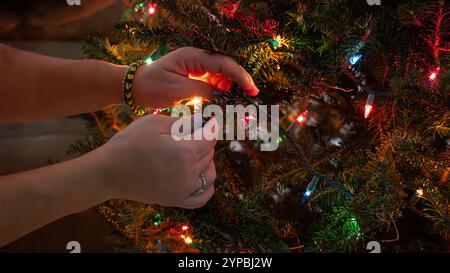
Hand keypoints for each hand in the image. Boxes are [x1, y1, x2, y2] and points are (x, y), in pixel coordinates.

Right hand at [98, 114, 217, 207]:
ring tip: (197, 154)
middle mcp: (188, 173)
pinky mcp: (175, 200)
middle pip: (209, 155)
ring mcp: (183, 189)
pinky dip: (207, 188)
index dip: (210, 128)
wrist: (108, 172)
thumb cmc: (129, 143)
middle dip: (205, 142)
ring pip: (209, 175)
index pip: (209, 139)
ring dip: (208, 163)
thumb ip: (182, 122)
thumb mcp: (154, 124)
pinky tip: (203, 178)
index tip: (210, 121)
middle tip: (194, 134)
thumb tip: (201, 120)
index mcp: (185, 152)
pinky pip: (202, 198)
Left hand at [132, 47, 258, 107]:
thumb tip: (222, 96)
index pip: (222, 64)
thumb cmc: (153, 86)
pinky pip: (212, 83)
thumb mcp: (178, 90)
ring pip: (221, 76)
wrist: (135, 88)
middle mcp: (197, 59)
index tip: (251, 89)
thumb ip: (203, 91)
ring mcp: (196, 68)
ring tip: (242, 100)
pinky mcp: (194, 77)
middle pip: (225, 68)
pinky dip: (221, 91)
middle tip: (252, 96)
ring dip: (231, 88)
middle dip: (239, 81)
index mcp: (193, 56)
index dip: (239, 76)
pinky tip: (228, 100)